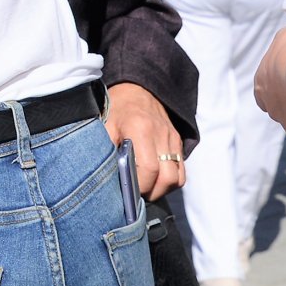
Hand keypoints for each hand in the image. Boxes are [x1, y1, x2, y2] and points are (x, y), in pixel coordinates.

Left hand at [105, 82, 183, 200]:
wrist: (137, 90)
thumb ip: (105, 150)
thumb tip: (108, 177)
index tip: (128, 191)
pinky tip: (155, 180)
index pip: (148, 169)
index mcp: (140, 129)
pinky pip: (181, 171)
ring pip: (177, 178)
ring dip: (162, 189)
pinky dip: (170, 181)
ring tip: (145, 189)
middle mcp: (161, 135)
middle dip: (152, 193)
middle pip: (167, 178)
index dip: (140, 186)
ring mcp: (173, 139)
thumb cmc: (116, 110)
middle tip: (136, 195)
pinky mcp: (178, 143)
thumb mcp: (104, 126)